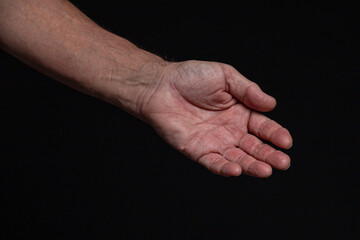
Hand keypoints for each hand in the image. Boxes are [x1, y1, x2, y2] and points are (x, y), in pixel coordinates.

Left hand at [141, 60, 292, 176]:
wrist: (161, 85)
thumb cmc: (192, 77)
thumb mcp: (225, 76)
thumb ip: (248, 90)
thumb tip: (272, 104)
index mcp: (241, 112)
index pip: (263, 127)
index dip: (275, 134)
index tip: (286, 141)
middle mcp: (231, 130)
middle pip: (254, 146)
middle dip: (269, 155)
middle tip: (282, 162)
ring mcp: (215, 142)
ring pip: (237, 158)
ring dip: (252, 166)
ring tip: (266, 170)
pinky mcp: (197, 150)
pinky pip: (213, 162)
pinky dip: (224, 168)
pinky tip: (236, 170)